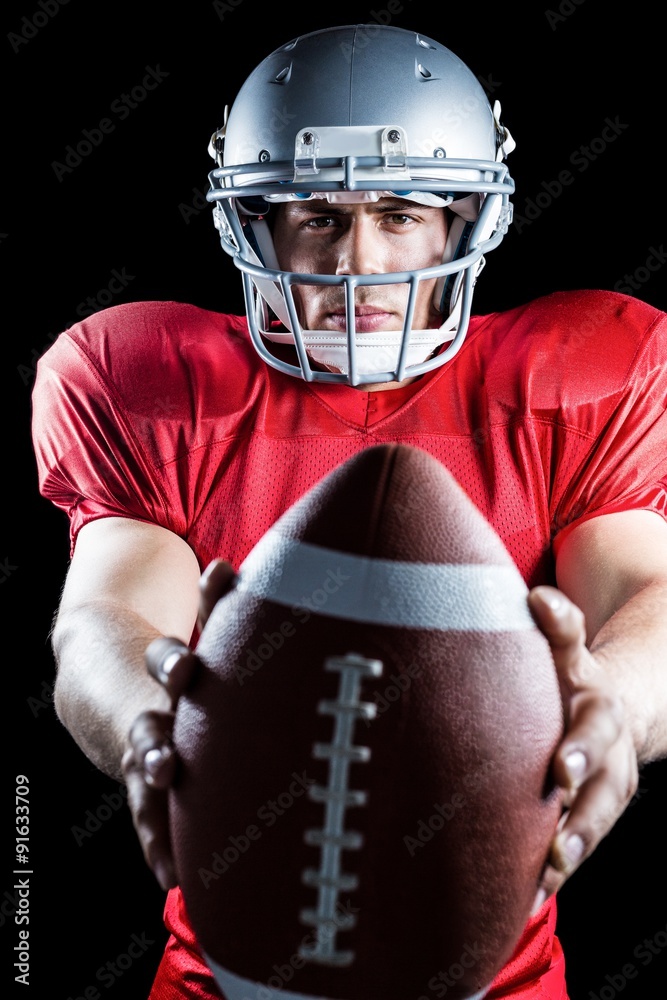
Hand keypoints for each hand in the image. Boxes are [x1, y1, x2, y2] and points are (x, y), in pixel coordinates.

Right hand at [121, 559, 236, 889]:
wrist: (99, 679)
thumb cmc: (166, 656)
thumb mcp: (190, 626)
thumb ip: (212, 600)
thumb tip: (225, 565)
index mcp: (161, 671)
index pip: (163, 662)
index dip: (171, 664)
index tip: (185, 669)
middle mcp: (145, 712)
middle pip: (147, 727)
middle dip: (156, 743)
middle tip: (165, 763)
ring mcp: (139, 750)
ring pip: (143, 777)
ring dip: (153, 800)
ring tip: (161, 827)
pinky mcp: (141, 781)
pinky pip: (148, 817)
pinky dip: (156, 845)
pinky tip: (169, 876)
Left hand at [527, 586, 638, 912]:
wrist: (614, 707)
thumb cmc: (572, 676)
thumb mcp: (570, 649)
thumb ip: (559, 626)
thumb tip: (537, 597)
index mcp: (598, 708)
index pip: (594, 726)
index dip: (581, 746)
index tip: (561, 769)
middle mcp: (607, 753)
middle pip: (602, 788)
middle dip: (580, 814)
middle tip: (556, 842)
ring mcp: (603, 788)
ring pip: (594, 825)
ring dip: (571, 852)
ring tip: (545, 878)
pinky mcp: (590, 815)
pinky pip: (575, 847)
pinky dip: (555, 873)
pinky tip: (526, 899)